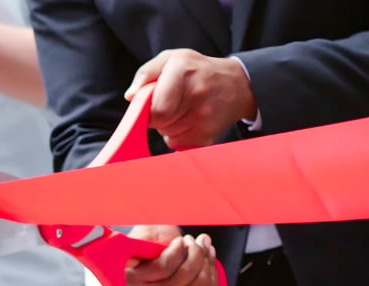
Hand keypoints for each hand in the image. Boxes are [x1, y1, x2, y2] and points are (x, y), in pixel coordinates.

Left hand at [124, 49, 256, 149]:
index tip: (152, 102)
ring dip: (167, 125)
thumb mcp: (172, 59)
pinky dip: (177, 134)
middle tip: (169, 103)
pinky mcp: (207, 135)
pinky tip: (190, 120)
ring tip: (182, 109)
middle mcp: (196, 93)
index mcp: (183, 70)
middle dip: (157, 115)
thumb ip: (147, 73)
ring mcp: (204, 117)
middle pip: (159, 121)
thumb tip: (131, 96)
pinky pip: (176, 143)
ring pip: (166, 133)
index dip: (148, 107)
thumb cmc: (198, 70)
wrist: (238, 85)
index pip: (156, 107)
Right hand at [125, 225, 218, 285]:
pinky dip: (212, 270)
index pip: (164, 267)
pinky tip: (207, 257)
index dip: (178, 251)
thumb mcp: (143, 234)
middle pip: (185, 275)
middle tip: (193, 240)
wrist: (153, 257)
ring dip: (206, 260)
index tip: (180, 240)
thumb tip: (143, 241)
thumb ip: (145, 237)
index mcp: (133, 277)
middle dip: (196, 252)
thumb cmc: (149, 242)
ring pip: (200, 284)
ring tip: (202, 245)